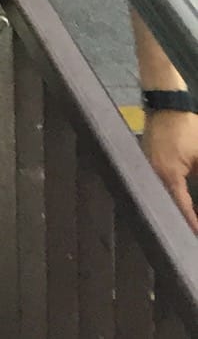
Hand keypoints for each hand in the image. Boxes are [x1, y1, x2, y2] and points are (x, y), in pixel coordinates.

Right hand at [145, 109, 197, 235]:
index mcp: (168, 174)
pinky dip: (168, 192)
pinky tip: (177, 198)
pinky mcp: (146, 159)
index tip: (194, 237)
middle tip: (190, 231)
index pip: (182, 207)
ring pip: (162, 194)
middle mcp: (153, 173)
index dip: (191, 224)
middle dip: (181, 218)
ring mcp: (146, 166)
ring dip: (174, 205)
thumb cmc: (186, 127)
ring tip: (185, 219)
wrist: (166, 100)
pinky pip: (157, 182)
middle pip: (168, 204)